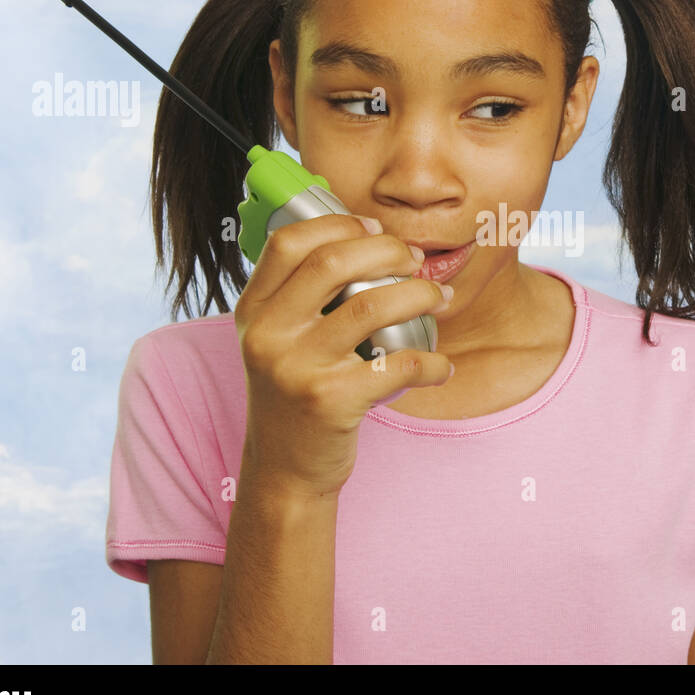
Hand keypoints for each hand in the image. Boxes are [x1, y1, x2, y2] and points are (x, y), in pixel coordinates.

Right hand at [233, 214, 454, 497]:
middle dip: (387, 249)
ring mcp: (296, 368)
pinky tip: (441, 366)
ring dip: (419, 293)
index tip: (375, 227)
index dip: (338, 223)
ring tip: (439, 297)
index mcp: (253, 311)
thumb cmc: (295, 396)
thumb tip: (361, 237)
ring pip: (370, 305)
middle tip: (415, 259)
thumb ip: (300, 297)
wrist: (285, 471)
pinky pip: (398, 364)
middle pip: (332, 262)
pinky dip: (431, 362)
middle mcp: (268, 335)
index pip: (289, 242)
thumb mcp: (278, 342)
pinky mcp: (330, 401)